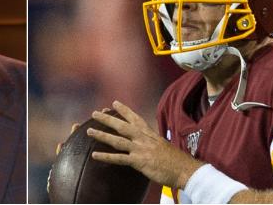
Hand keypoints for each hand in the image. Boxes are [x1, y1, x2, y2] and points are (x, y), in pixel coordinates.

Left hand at [87, 100, 201, 188]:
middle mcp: (143, 138)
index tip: (113, 103)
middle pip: (121, 126)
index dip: (123, 110)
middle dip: (107, 119)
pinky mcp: (138, 161)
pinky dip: (105, 157)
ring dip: (101, 135)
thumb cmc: (175, 160)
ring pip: (116, 140)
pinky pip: (118, 159)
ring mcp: (140, 149)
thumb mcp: (162, 145)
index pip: (134, 118)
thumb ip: (151, 142)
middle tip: (94, 113)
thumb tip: (145, 143)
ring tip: (88, 131)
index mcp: (149, 133)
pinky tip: (94, 155)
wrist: (184, 169)